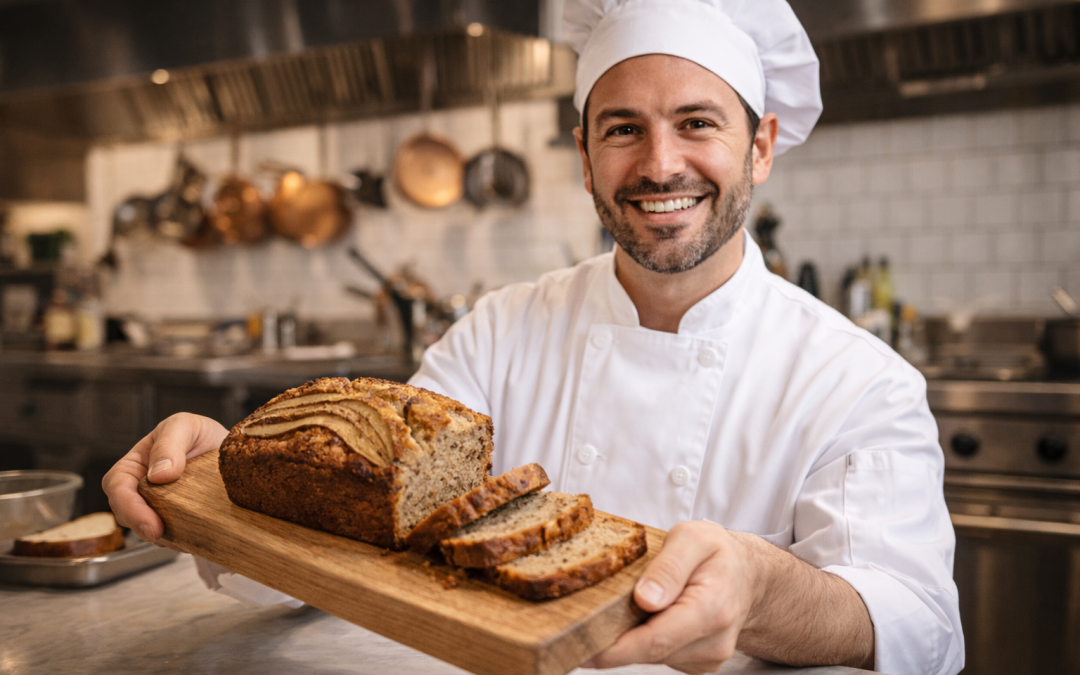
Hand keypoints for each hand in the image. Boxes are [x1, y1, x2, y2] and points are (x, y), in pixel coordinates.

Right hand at [103, 413, 227, 550]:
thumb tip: (159, 474)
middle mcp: (141, 489)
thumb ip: (169, 443)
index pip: (118, 487)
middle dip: (142, 527)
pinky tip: (197, 536)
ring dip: (165, 538)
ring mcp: (158, 508)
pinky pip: (173, 537)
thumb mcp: (184, 426)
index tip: (151, 523)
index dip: (129, 508)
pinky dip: (182, 540)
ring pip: (150, 530)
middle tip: (164, 536)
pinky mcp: (177, 522)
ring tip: (186, 536)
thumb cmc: (199, 434)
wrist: (232, 450)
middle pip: (127, 514)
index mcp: (134, 465)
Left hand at [587, 521, 759, 673]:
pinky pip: (661, 656)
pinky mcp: (698, 663)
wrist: (746, 574)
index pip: (658, 639)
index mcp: (712, 607)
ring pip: (653, 655)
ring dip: (631, 638)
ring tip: (620, 609)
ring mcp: (707, 656)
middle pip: (651, 651)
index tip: (584, 648)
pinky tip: (646, 617)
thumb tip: (645, 598)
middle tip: (577, 632)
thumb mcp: (693, 538)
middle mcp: (714, 640)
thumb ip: (669, 566)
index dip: (617, 649)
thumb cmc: (717, 553)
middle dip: (614, 644)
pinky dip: (645, 640)